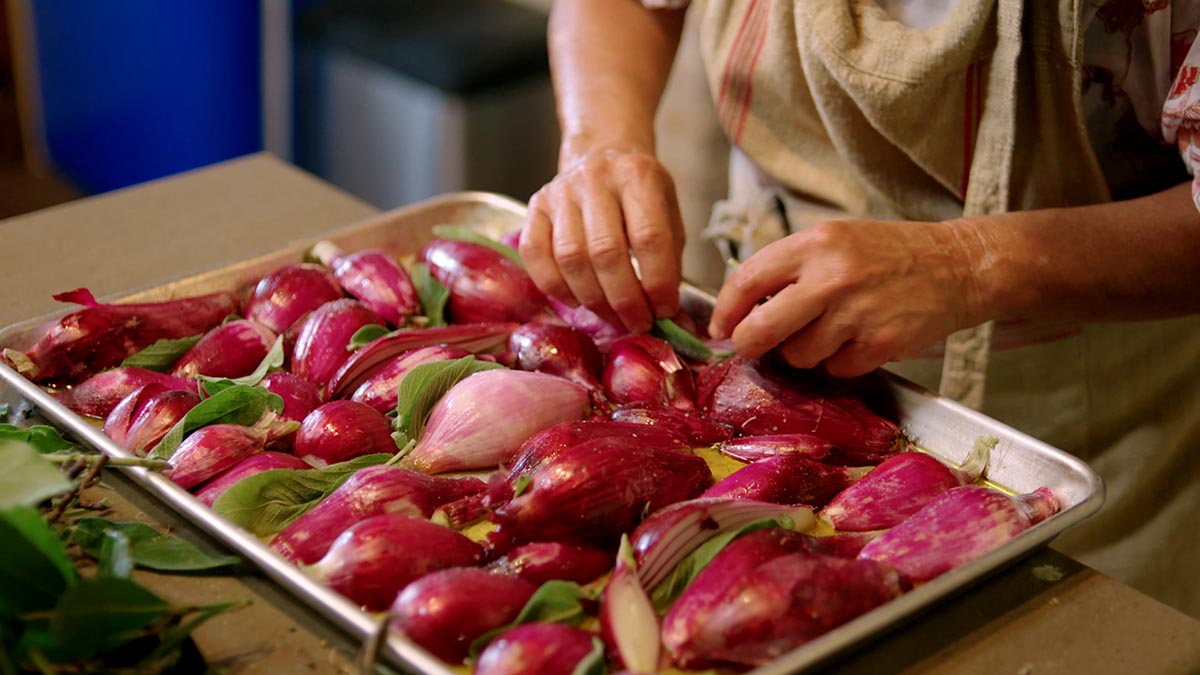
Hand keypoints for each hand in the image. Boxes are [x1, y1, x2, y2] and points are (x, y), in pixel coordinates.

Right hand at [520, 148, 685, 333]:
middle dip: (624, 299)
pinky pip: (535, 256)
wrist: (601, 153)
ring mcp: (560, 192)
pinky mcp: (534, 207)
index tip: (664, 310)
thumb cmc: (639, 193)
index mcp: (638, 176)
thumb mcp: (667, 212)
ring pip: (570, 258)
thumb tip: (670, 315)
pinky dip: (555, 287)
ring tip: (612, 316)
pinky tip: (576, 300)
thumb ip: (669, 258)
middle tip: (637, 322)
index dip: (658, 282)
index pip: (649, 237)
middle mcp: (596, 179)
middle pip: (605, 252)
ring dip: (593, 299)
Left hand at [707, 218, 986, 376]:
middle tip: (751, 347)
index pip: (747, 279)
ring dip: (804, 353)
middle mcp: (832, 276)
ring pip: (798, 355)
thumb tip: (743, 310)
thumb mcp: (836, 241)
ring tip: (829, 331)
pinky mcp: (880, 343)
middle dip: (748, 345)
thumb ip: (791, 269)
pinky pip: (835, 368)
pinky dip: (840, 362)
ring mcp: (857, 313)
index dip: (725, 310)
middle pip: (761, 329)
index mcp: (815, 243)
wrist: (958, 265)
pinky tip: (859, 339)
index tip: (720, 327)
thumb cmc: (888, 254)